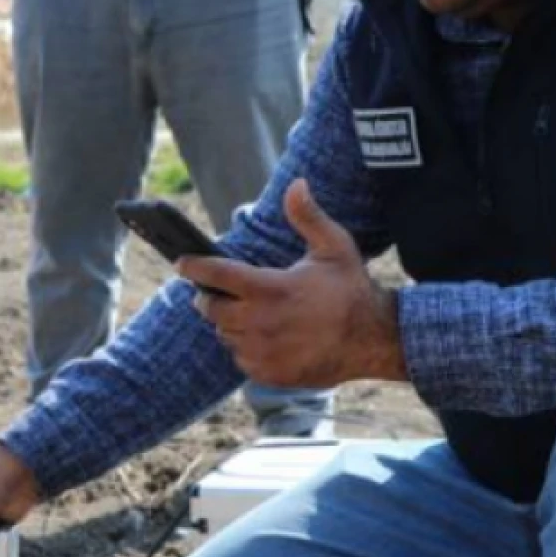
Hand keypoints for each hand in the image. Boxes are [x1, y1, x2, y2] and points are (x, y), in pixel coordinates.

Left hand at [179, 179, 406, 388]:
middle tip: (216, 292)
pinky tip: (264, 337)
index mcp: (270, 288)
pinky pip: (240, 358)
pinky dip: (246, 347)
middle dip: (208, 297)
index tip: (182, 263)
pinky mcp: (269, 372)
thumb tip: (296, 183)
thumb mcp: (334, 247)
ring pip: (224, 335)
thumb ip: (308, 216)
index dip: (194, 266)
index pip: (217, 274)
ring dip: (229, 323)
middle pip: (211, 309)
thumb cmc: (352, 290)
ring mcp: (263, 351)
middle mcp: (260, 322)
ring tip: (248, 314)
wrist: (373, 341)